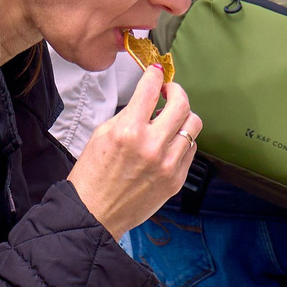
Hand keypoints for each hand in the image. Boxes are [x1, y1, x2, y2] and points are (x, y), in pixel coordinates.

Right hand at [66, 66, 200, 236]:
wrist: (96, 213)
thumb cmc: (93, 177)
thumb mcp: (101, 135)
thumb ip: (128, 115)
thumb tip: (147, 101)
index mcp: (129, 131)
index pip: (151, 90)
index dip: (156, 75)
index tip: (158, 72)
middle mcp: (152, 146)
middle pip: (182, 105)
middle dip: (177, 91)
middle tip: (169, 92)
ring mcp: (168, 164)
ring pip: (193, 126)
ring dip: (183, 116)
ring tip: (171, 118)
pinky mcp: (176, 179)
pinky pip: (190, 150)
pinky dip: (182, 140)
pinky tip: (170, 141)